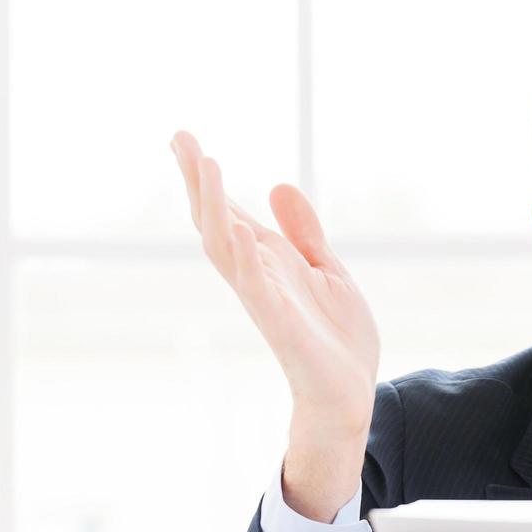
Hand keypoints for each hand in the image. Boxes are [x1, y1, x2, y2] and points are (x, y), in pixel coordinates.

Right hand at [170, 130, 379, 438]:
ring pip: (226, 248)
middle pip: (216, 222)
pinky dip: (245, 258)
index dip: (207, 178)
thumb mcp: (328, 270)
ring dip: (216, 207)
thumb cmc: (336, 338)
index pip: (229, 212)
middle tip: (181, 138)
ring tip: (208, 165)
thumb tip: (279, 185)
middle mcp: (258, 276)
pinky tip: (239, 228)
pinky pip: (255, 288)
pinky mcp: (280, 324)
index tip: (182, 139)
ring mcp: (265, 299)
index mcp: (270, 262)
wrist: (350, 392)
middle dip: (200, 181)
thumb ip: (304, 232)